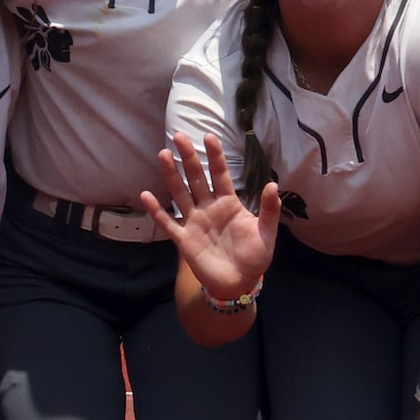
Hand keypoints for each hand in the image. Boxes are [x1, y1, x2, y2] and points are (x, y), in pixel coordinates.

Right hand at [149, 132, 276, 302]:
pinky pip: (168, 222)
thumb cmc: (255, 257)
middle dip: (188, 158)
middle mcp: (209, 208)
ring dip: (171, 175)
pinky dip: (156, 210)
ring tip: (163, 155)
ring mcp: (194, 222)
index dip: (215, 157)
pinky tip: (146, 195)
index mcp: (229, 204)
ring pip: (180, 194)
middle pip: (196, 178)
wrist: (240, 283)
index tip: (209, 137)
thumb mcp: (266, 234)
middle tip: (178, 136)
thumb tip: (273, 185)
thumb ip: (270, 210)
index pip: (220, 175)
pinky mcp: (184, 240)